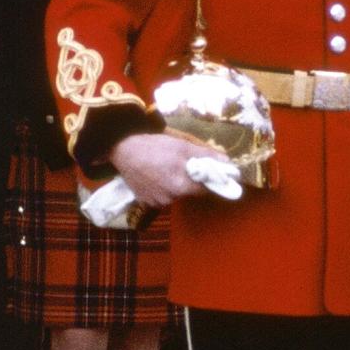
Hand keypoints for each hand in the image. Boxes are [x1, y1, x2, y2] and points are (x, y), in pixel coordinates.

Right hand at [110, 133, 226, 206]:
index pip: (204, 190)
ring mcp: (156, 202)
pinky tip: (155, 177)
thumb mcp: (182, 146)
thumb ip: (205, 155)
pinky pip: (162, 197)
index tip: (206, 172)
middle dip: (189, 180)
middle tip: (180, 165)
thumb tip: (227, 163)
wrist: (122, 149)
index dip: (208, 180)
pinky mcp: (146, 203)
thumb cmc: (154, 146)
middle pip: (190, 192)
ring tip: (165, 169)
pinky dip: (162, 189)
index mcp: (180, 185)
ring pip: (176, 195)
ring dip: (175, 185)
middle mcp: (169, 198)